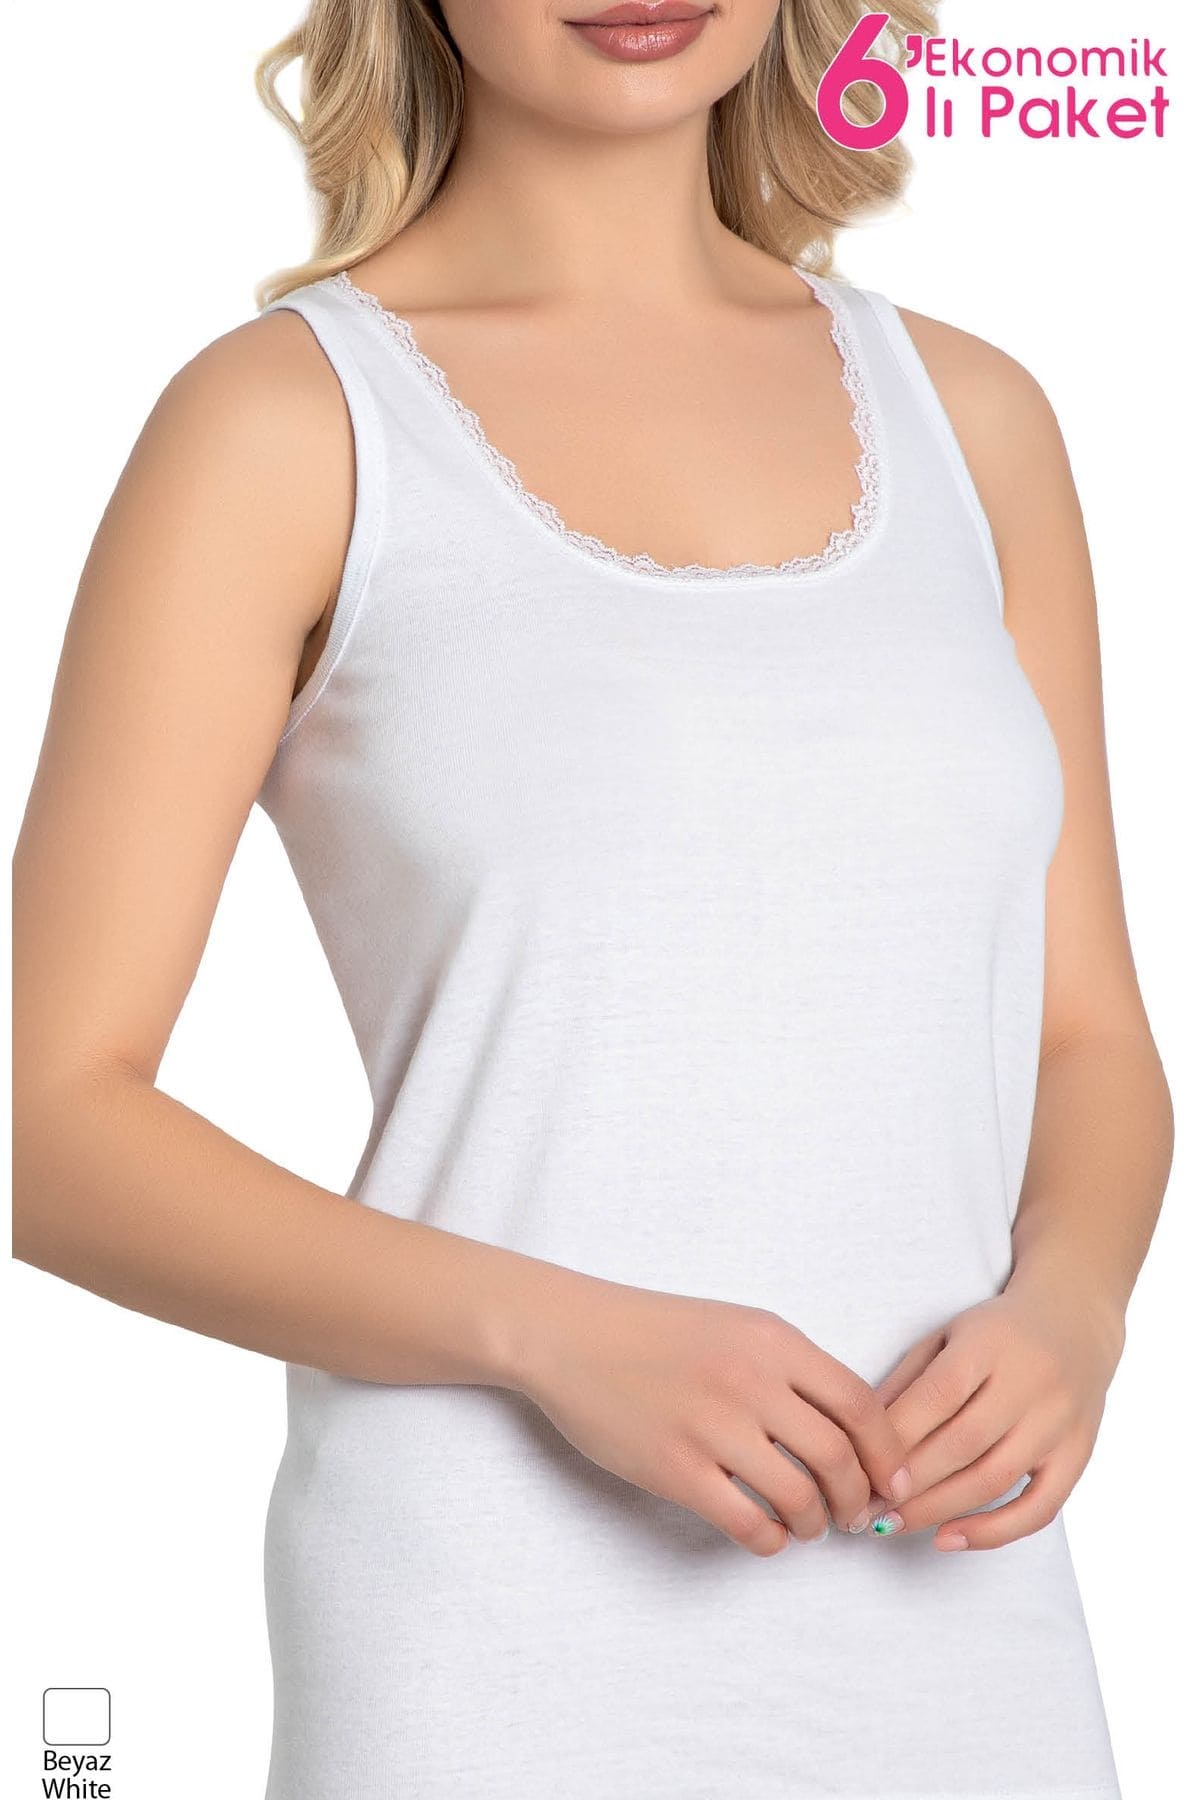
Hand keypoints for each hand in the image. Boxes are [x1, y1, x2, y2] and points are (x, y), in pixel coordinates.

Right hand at [509, 1267, 912, 1555]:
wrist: (570, 1335)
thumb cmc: (654, 1331)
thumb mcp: (735, 1326)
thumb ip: (789, 1369)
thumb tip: (847, 1429)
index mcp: (772, 1340)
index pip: (860, 1404)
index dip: (888, 1453)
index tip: (894, 1481)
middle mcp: (750, 1380)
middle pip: (838, 1457)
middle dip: (857, 1498)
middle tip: (854, 1515)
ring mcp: (712, 1426)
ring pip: (799, 1496)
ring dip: (815, 1524)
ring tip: (808, 1525)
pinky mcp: (675, 1468)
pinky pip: (748, 1522)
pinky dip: (771, 1540)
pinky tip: (767, 1534)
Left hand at [863, 1269, 1126, 1550]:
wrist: (1075, 1321)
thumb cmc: (994, 1333)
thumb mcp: (946, 1336)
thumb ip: (907, 1381)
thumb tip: (860, 1436)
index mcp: (990, 1343)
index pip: (939, 1395)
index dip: (898, 1437)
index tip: (858, 1469)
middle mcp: (1031, 1382)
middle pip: (964, 1443)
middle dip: (909, 1482)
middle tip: (863, 1507)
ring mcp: (1060, 1422)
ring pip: (995, 1478)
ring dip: (938, 1510)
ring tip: (891, 1525)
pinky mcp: (1078, 1455)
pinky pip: (1040, 1508)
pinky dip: (994, 1531)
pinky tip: (948, 1539)